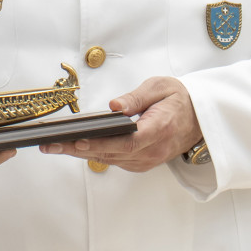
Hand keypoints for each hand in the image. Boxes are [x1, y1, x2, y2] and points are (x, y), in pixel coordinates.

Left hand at [40, 76, 201, 172]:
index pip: (128, 141)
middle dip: (78, 149)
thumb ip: (137, 97)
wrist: (199, 119)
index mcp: (160, 129)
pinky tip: (75, 146)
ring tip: (54, 145)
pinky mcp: (141, 163)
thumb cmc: (179, 100)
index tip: (80, 141)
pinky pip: (114, 160)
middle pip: (112, 153)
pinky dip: (94, 154)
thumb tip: (115, 106)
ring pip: (110, 159)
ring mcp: (147, 160)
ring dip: (81, 154)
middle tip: (51, 144)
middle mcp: (153, 150)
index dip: (103, 143)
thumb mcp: (160, 87)